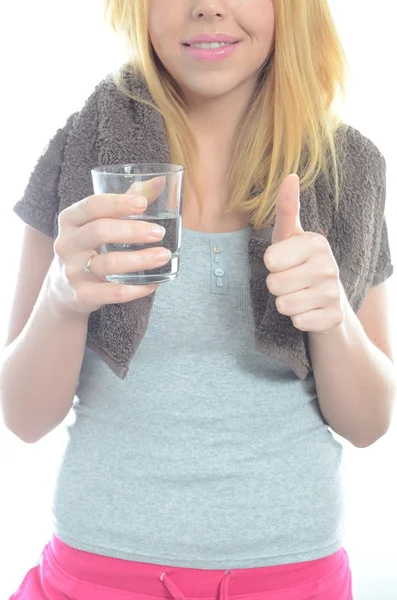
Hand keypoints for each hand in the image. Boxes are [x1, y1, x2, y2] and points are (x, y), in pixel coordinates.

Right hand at [49, 177, 169, 315]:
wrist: (64, 289)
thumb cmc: (89, 247)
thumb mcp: (98, 223)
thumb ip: (125, 203)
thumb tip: (161, 181)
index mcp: (70, 220)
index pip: (91, 206)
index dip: (117, 203)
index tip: (143, 203)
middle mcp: (67, 244)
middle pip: (100, 232)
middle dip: (133, 231)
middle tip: (159, 233)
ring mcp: (73, 271)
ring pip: (109, 264)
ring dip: (141, 260)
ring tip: (164, 255)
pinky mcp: (83, 295)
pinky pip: (113, 292)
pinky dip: (136, 289)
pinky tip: (154, 283)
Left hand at [263, 174, 344, 333]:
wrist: (330, 302)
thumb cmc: (301, 265)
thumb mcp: (290, 237)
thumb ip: (286, 208)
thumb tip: (290, 175)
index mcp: (316, 243)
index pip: (270, 260)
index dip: (271, 265)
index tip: (285, 263)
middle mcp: (329, 266)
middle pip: (274, 284)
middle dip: (276, 287)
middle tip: (291, 282)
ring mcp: (334, 293)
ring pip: (283, 305)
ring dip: (286, 304)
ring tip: (299, 296)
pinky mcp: (334, 318)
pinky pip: (298, 323)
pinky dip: (298, 320)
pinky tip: (309, 311)